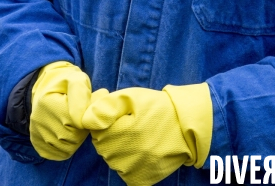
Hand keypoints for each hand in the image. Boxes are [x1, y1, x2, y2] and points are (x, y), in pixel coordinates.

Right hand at [30, 61, 107, 160]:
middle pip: (73, 136)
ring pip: (68, 148)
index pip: (77, 122)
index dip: (86, 117)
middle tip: (81, 117)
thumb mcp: (76, 80)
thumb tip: (84, 118)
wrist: (47, 88)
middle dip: (83, 128)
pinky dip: (68, 148)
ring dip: (77, 139)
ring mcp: (37, 133)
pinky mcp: (37, 143)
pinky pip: (60, 154)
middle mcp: (39, 120)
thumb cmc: (66, 84)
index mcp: (48, 102)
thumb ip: (82, 94)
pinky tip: (68, 134)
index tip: (85, 108)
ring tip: (74, 124)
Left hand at [83, 83, 212, 185]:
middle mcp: (124, 156)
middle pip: (102, 146)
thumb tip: (86, 121)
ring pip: (113, 160)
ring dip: (120, 150)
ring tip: (141, 137)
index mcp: (119, 133)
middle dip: (112, 135)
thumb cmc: (158, 108)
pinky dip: (130, 164)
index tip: (124, 115)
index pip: (95, 130)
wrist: (187, 126)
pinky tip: (142, 152)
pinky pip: (125, 174)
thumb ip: (105, 107)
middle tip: (134, 125)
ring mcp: (133, 171)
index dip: (108, 120)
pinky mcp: (142, 180)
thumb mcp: (131, 97)